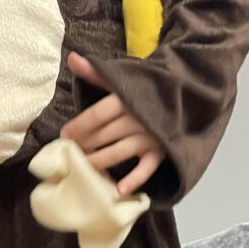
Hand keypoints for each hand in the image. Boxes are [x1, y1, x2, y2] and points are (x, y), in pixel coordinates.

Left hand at [60, 51, 164, 196]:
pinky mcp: (161, 151)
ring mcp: (150, 136)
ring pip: (120, 151)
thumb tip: (71, 57)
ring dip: (100, 161)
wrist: (184, 93)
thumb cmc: (145, 88)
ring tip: (84, 166)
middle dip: (85, 144)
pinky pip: (146, 168)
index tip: (64, 134)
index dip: (79, 125)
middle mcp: (138, 118)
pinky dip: (134, 180)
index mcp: (127, 99)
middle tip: (70, 152)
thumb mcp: (122, 77)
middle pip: (105, 134)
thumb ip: (95, 72)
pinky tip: (118, 190)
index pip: (98, 114)